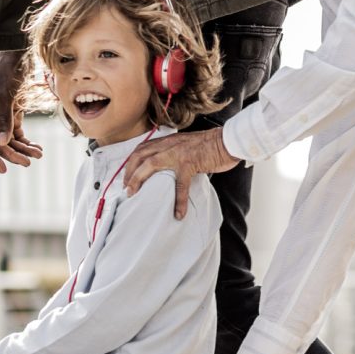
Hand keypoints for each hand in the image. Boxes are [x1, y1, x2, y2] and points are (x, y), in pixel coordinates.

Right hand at [0, 51, 42, 172]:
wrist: (18, 53)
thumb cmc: (9, 71)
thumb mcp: (7, 94)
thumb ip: (5, 119)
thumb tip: (4, 142)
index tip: (3, 169)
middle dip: (13, 153)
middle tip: (29, 162)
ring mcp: (0, 115)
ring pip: (10, 139)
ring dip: (23, 148)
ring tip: (38, 154)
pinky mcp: (12, 112)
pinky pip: (17, 132)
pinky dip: (26, 140)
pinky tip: (37, 147)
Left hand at [121, 129, 237, 217]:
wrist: (228, 140)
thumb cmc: (210, 146)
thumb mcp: (186, 145)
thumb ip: (175, 153)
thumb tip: (167, 168)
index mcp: (168, 141)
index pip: (142, 148)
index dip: (130, 162)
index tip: (126, 177)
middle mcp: (169, 144)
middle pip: (140, 156)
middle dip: (129, 172)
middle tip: (126, 189)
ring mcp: (178, 153)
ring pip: (151, 165)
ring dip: (139, 180)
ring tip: (134, 195)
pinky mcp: (190, 163)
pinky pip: (180, 184)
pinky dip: (179, 200)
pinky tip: (179, 213)